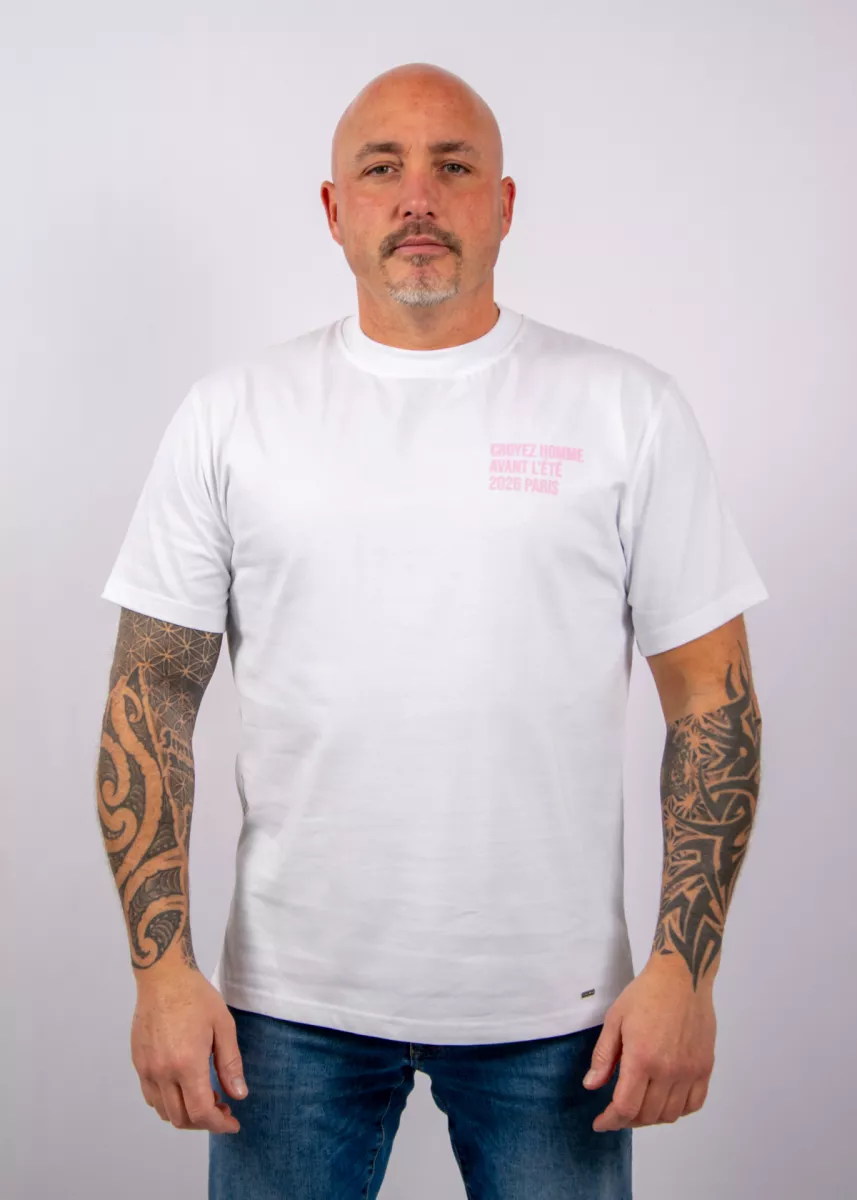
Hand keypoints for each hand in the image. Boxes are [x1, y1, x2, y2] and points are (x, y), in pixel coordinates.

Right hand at [131, 968, 248, 1133]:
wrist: (163, 977)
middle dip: (205, 1122)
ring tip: (205, 1097)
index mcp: (186, 1063)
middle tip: (222, 1108)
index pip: (201, 1112)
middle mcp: (162, 1072)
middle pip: (182, 1118)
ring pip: (164, 1111)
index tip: (232, 1123)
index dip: (219, 1124)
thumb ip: (230, 1064)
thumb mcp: (223, 1026)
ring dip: (186, 1114)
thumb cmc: (196, 996)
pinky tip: (183, 1087)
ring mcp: (146, 1069)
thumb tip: (238, 1095)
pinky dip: (169, 1102)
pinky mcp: (137, 1063)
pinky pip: (151, 1096)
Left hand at [582, 958, 716, 1129]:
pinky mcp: (705, 1067)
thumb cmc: (644, 994)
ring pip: (670, 1115)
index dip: (610, 1121)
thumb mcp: (615, 1019)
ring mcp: (690, 1071)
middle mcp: (669, 1071)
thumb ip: (603, 1056)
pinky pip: (693, 1104)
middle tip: (616, 1111)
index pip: (625, 1107)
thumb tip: (591, 1086)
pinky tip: (665, 1100)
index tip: (600, 1123)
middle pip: (647, 1115)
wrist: (682, 977)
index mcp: (642, 1058)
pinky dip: (678, 1110)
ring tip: (639, 1105)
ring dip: (651, 1117)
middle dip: (627, 1119)